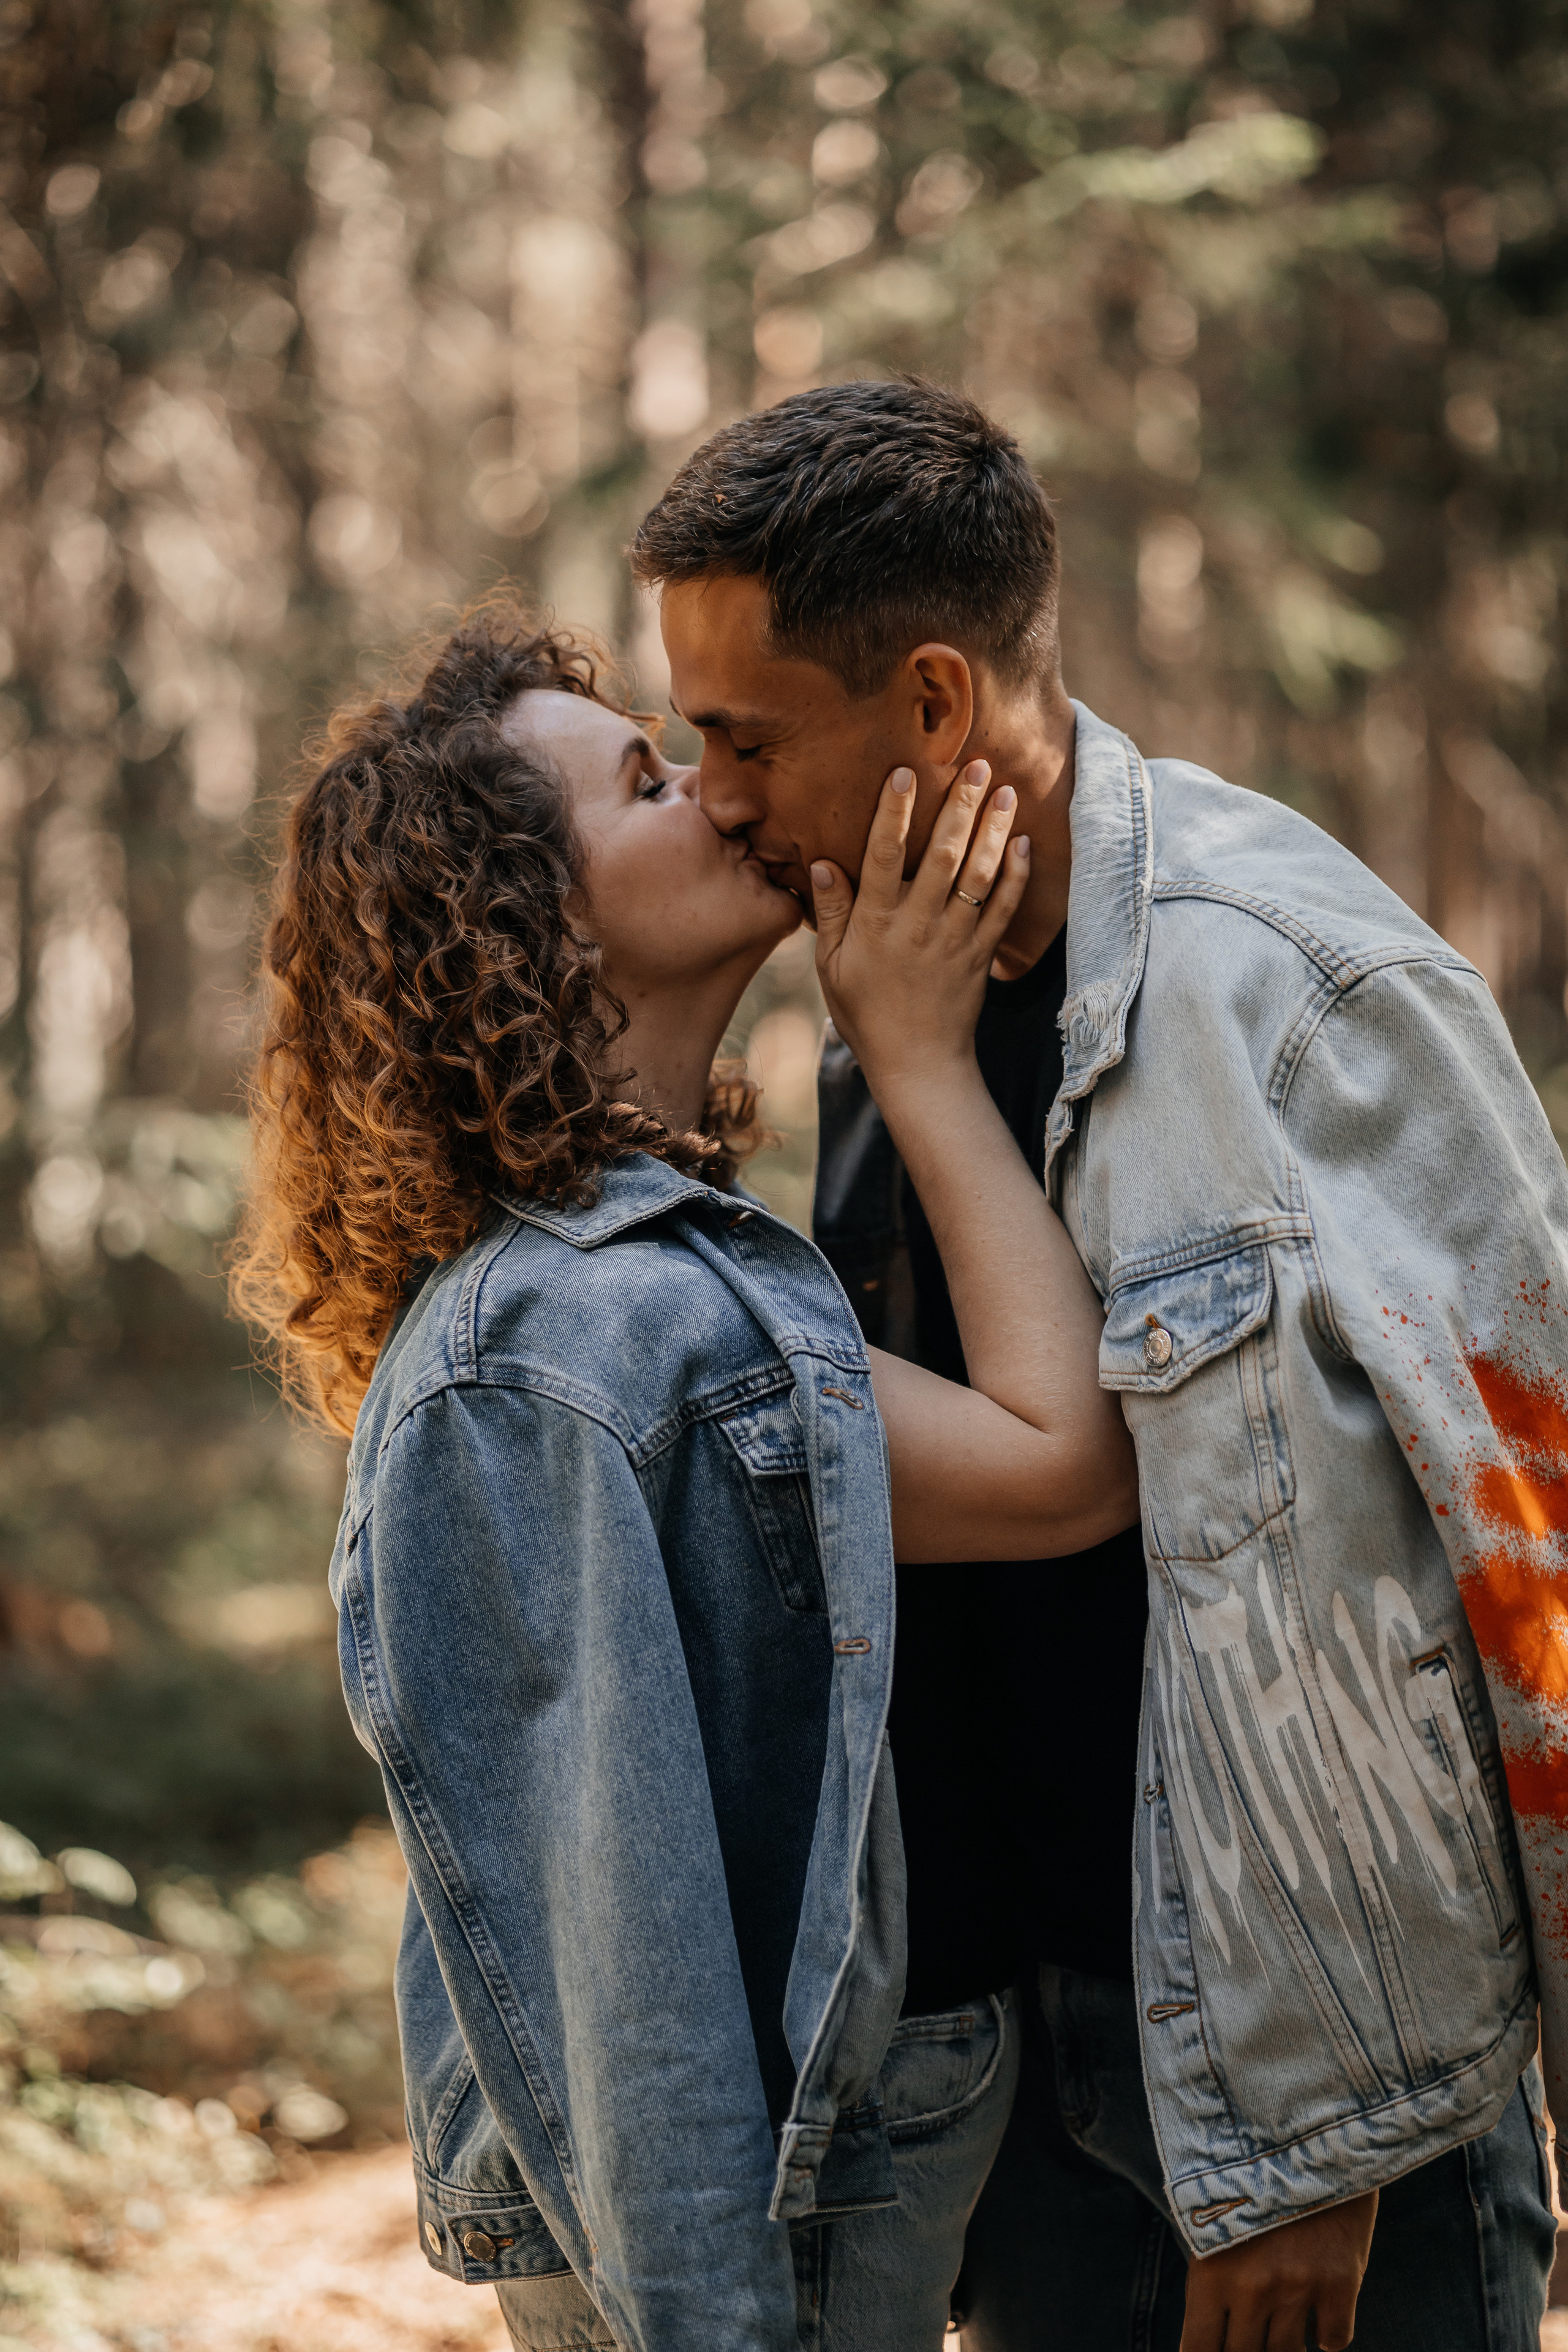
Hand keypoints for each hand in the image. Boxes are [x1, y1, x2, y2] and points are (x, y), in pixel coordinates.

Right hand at [809, 760, 1029, 1101]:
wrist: (917, 1063)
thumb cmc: (865, 1013)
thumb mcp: (832, 966)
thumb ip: (831, 913)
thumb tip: (823, 862)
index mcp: (876, 924)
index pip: (882, 856)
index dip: (893, 813)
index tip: (904, 773)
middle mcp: (918, 925)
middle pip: (942, 856)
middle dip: (960, 807)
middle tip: (977, 766)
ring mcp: (955, 939)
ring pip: (978, 876)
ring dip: (994, 830)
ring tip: (1007, 790)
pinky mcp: (982, 954)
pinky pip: (1004, 909)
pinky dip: (1017, 875)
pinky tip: (1024, 842)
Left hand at [1181, 2191, 1377, 2351]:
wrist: (1308, 2134)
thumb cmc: (1250, 2182)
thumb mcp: (1215, 2227)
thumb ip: (1210, 2285)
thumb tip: (1205, 2343)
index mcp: (1210, 2271)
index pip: (1198, 2351)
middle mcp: (1252, 2287)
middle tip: (1253, 2333)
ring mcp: (1298, 2286)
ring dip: (1286, 2345)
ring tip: (1284, 2326)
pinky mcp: (1341, 2281)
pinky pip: (1334, 2340)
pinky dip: (1326, 2334)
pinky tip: (1319, 2313)